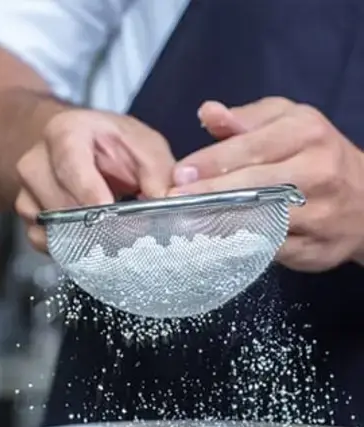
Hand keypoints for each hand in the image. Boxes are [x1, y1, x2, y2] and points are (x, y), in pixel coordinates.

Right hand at [15, 109, 175, 251]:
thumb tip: (166, 202)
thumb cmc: (110, 144)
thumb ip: (158, 172)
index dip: (90, 193)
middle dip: (93, 223)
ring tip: (110, 233)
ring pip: (48, 226)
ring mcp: (26, 189)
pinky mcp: (27, 215)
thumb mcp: (143, 144)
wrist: (79, 146)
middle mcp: (36, 161)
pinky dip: (66, 246)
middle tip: (125, 233)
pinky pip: (41, 241)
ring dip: (81, 237)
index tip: (110, 212)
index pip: (70, 165)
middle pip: (58, 203)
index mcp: (65, 132)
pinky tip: (88, 238)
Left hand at [170, 97, 363, 271]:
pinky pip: (268, 249)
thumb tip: (208, 112)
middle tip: (173, 200)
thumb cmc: (313, 153)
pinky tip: (213, 242)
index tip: (179, 173)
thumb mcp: (286, 121)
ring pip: (260, 220)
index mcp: (306, 133)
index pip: (250, 147)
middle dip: (208, 194)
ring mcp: (319, 213)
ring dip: (219, 222)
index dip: (211, 163)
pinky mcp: (314, 248)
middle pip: (252, 185)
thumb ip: (244, 118)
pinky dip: (238, 246)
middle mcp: (316, 171)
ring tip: (185, 221)